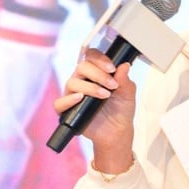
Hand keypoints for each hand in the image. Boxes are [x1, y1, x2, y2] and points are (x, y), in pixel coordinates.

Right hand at [55, 48, 135, 170]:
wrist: (117, 132)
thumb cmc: (121, 110)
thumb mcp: (127, 93)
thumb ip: (125, 79)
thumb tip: (125, 65)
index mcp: (95, 72)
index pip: (91, 56)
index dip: (100, 59)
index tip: (112, 68)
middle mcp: (82, 80)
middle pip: (81, 67)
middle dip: (98, 74)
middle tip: (112, 85)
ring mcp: (73, 94)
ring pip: (72, 82)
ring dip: (90, 87)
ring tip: (104, 95)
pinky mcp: (67, 110)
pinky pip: (60, 102)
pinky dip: (69, 100)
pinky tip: (80, 98)